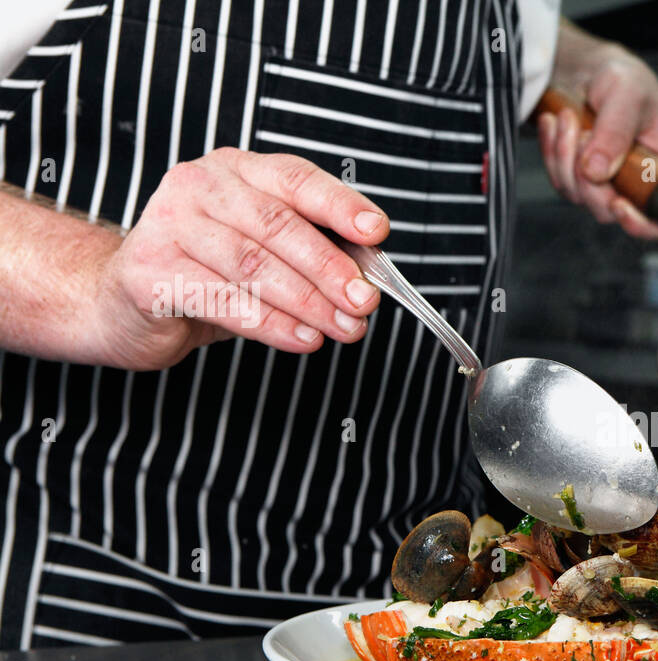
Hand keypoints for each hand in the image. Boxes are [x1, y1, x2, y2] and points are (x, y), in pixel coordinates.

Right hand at [93, 147, 387, 369]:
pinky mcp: (149, 271)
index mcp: (236, 169)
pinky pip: (222, 300)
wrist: (125, 301)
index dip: (340, 205)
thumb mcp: (264, 252)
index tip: (377, 232)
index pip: (296, 179)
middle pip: (277, 225)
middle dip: (330, 268)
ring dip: (307, 302)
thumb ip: (310, 251)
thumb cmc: (208, 272)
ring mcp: (167, 224)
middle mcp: (199, 186)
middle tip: (365, 302)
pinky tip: (303, 338)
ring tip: (344, 328)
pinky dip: (270, 323)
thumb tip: (368, 275)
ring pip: (252, 264)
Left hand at [539, 26, 657, 238]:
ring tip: (568, 117)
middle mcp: (636, 183)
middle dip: (587, 176)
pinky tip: (555, 123)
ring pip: (578, 195)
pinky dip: (552, 151)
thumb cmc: (622, 78)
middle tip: (582, 134)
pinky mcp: (578, 178)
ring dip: (565, 156)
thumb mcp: (627, 93)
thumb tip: (598, 172)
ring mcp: (605, 184)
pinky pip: (558, 179)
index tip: (618, 204)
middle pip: (608, 210)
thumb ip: (615, 131)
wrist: (590, 70)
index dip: (641, 223)